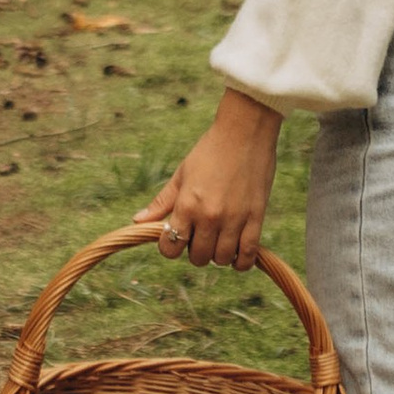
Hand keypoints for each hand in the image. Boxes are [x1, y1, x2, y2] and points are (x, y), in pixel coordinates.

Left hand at [137, 88, 282, 270]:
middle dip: (195, 251)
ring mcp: (234, 219)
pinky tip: (237, 252)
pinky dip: (241, 262)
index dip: (171, 247)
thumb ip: (161, 202)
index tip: (177, 237)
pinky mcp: (256, 218)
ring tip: (219, 239)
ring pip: (221, 259)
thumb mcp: (181, 174)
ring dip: (218, 255)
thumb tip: (137, 222)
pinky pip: (247, 255)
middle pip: (198, 258)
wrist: (245, 132)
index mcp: (187, 205)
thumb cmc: (210, 151)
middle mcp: (209, 216)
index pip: (171, 248)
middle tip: (201, 236)